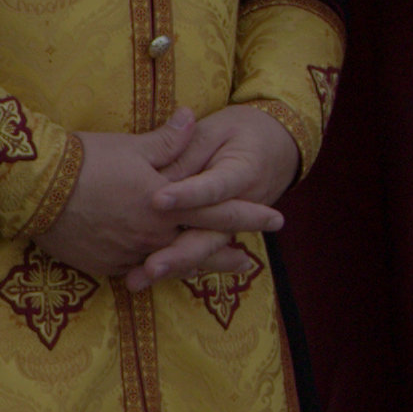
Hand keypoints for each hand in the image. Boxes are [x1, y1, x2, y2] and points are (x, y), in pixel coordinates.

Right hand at [37, 108, 297, 289]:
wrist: (35, 189)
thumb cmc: (85, 161)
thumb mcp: (131, 146)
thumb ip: (168, 140)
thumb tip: (192, 118)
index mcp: (166, 204)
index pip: (218, 209)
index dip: (249, 214)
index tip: (276, 219)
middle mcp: (154, 234)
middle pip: (199, 247)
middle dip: (227, 253)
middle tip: (249, 262)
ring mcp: (129, 254)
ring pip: (169, 263)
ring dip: (193, 266)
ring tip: (210, 271)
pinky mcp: (103, 265)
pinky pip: (134, 269)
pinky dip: (150, 269)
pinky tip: (156, 269)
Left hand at [126, 100, 306, 285]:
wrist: (275, 146)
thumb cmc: (239, 133)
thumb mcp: (216, 130)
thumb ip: (187, 148)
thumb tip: (157, 163)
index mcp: (243, 173)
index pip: (213, 188)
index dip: (188, 195)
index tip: (158, 200)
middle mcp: (239, 208)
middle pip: (208, 235)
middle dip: (177, 253)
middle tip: (151, 266)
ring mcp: (229, 226)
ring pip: (199, 251)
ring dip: (169, 268)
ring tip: (137, 280)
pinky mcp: (217, 233)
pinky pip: (196, 254)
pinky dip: (170, 268)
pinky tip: (140, 280)